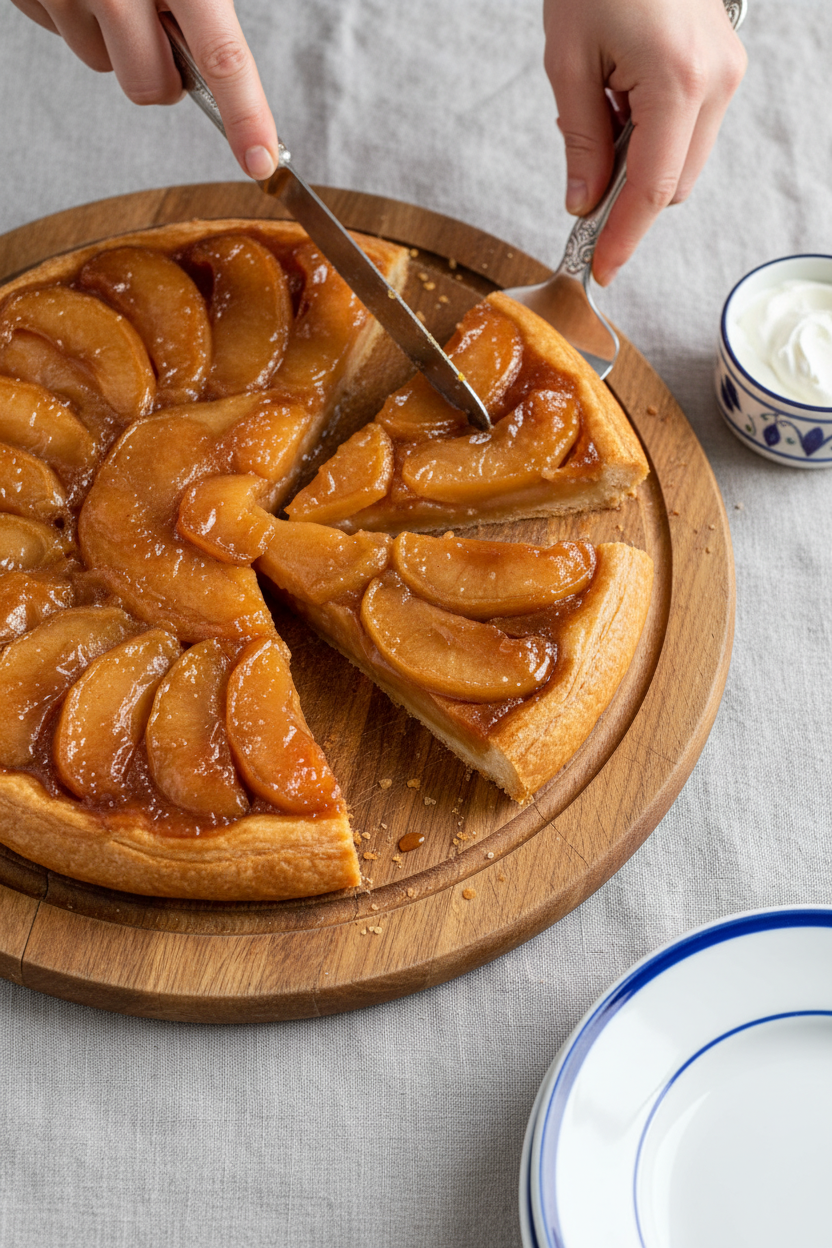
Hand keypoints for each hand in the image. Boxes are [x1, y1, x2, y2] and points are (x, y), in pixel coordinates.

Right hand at [10, 0, 277, 179]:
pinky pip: (61, 30)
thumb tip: (224, 62)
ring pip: (101, 62)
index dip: (247, 117)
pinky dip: (75, 11)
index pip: (222, 59)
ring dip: (113, 37)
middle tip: (164, 33)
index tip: (260, 159)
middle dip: (164, 77)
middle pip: (151, 87)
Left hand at [543, 0, 746, 283]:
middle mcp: (716, 80)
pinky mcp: (724, 63)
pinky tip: (621, 108)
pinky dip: (654, 139)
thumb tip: (583, 202)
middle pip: (676, 184)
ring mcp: (727, 70)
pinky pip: (690, 128)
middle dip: (629, 205)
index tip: (600, 271)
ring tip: (600, 128)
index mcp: (678, 80)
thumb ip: (581, 139)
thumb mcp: (569, 59)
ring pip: (686, 161)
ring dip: (641, 169)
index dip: (624, 237)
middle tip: (582, 205)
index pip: (654, 189)